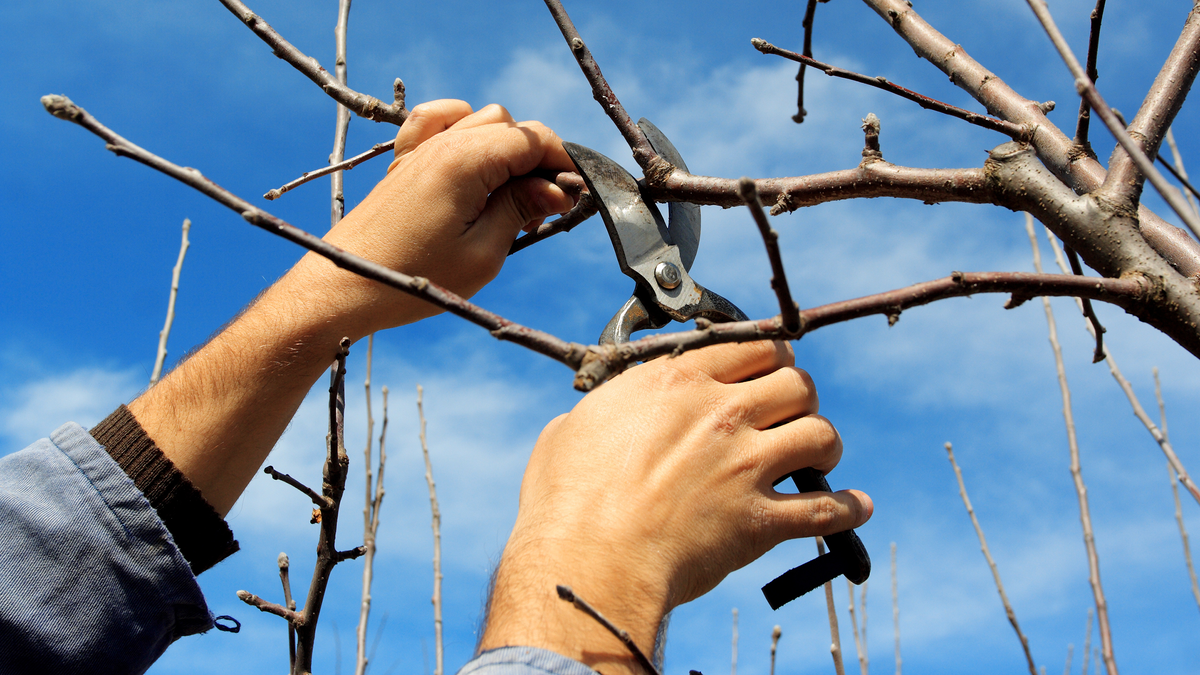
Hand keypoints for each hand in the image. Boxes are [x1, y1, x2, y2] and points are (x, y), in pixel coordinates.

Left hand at [295, 100, 577, 337]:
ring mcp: (420, 148)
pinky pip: (438, 119)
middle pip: (510, 126)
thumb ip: (522, 209)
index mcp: (465, 162)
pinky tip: (473, 160)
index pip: (532, 139)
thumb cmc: (414, 279)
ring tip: (511, 197)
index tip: (576, 195)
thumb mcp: (483, 254)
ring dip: (506, 149)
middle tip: (543, 210)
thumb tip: (557, 187)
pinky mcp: (405, 161)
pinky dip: (462, 127)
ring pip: (481, 119)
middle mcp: (442, 143)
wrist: (346, 286)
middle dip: (537, 160)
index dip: (562, 162)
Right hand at [479, 341, 871, 672]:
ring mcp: (746, 467)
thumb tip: (609, 414)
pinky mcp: (761, 521)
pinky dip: (847, 510)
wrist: (588, 562)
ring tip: (816, 457)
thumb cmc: (567, 502)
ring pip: (821, 435)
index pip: (753, 346)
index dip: (770, 356)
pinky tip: (855, 508)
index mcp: (677, 384)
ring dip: (824, 445)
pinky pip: (827, 510)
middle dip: (801, 396)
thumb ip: (608, 410)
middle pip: (798, 382)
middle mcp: (721, 415)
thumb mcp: (572, 430)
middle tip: (790, 413)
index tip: (771, 369)